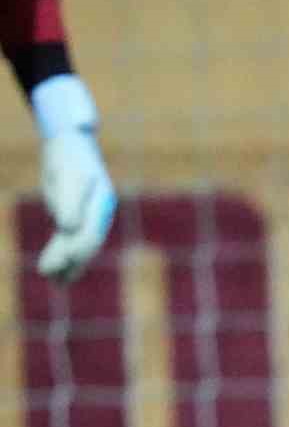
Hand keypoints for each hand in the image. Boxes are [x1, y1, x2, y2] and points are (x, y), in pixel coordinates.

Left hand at [38, 128, 116, 282]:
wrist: (71, 145)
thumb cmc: (67, 158)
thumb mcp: (66, 175)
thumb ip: (69, 201)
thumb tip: (68, 228)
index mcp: (100, 202)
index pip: (91, 231)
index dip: (78, 248)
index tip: (63, 259)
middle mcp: (100, 214)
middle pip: (86, 242)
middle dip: (70, 260)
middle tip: (50, 274)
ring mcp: (91, 218)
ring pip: (79, 245)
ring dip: (67, 264)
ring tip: (53, 280)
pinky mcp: (79, 220)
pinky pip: (72, 242)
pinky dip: (65, 256)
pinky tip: (56, 272)